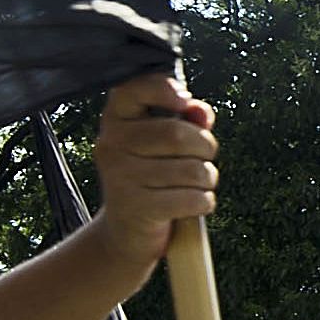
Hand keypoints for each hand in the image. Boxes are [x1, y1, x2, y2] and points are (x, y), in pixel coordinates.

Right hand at [87, 75, 216, 265]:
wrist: (126, 231)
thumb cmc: (152, 175)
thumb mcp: (164, 142)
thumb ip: (186, 119)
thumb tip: (201, 113)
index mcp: (116, 118)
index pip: (136, 88)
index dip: (165, 89)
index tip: (184, 100)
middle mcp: (112, 144)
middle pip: (177, 134)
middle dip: (205, 146)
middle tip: (205, 156)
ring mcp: (121, 177)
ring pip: (191, 170)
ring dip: (208, 178)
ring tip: (199, 182)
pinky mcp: (137, 208)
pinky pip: (191, 199)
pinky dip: (204, 202)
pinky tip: (194, 203)